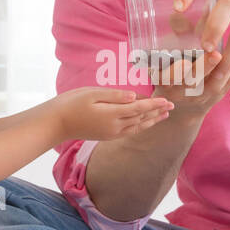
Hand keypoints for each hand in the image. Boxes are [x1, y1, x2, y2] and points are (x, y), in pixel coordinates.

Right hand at [52, 87, 172, 141]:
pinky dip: (141, 126)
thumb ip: (115, 95)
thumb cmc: (71, 103)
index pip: (139, 108)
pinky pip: (129, 131)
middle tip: (173, 106)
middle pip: (142, 119)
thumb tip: (135, 96)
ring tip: (164, 115)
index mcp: (112, 114)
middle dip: (157, 112)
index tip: (168, 100)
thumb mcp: (92, 94)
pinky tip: (144, 122)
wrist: (56, 123)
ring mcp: (111, 133)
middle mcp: (114, 127)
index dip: (155, 104)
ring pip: (137, 127)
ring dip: (152, 121)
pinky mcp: (107, 136)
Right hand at [145, 45, 229, 121]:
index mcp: (164, 81)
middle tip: (215, 54)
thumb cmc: (169, 70)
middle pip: (194, 82)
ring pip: (215, 83)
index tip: (185, 62)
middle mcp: (182, 91)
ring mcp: (202, 95)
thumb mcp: (161, 57)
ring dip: (227, 65)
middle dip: (205, 68)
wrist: (181, 107)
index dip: (176, 72)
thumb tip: (177, 14)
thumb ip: (170, 37)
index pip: (167, 78)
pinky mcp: (218, 95)